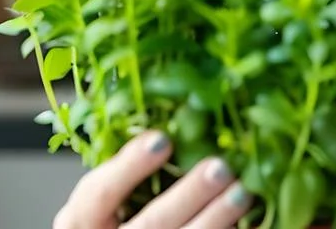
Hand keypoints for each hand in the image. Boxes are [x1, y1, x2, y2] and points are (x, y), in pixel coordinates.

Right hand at [54, 131, 252, 228]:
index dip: (130, 166)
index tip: (162, 138)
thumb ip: (123, 168)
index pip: (99, 193)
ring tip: (244, 191)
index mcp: (82, 219)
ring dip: (217, 217)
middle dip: (189, 195)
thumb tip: (173, 117)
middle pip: (151, 223)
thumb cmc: (106, 218)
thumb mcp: (99, 195)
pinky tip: (253, 222)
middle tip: (220, 167)